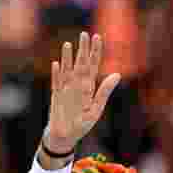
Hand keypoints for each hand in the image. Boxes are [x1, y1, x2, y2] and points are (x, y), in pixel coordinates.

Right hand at [44, 32, 119, 154]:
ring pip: (67, 70)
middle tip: (84, 34)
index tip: (98, 37)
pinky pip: (56, 83)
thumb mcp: (96, 109)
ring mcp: (65, 89)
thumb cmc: (81, 125)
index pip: (93, 66)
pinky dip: (56, 74)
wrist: (65, 138)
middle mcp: (77, 85)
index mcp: (89, 88)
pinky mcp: (55, 96)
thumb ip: (104, 92)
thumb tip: (117, 74)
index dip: (95, 52)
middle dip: (82, 49)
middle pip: (80, 64)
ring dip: (67, 58)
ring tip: (68, 44)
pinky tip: (57, 64)